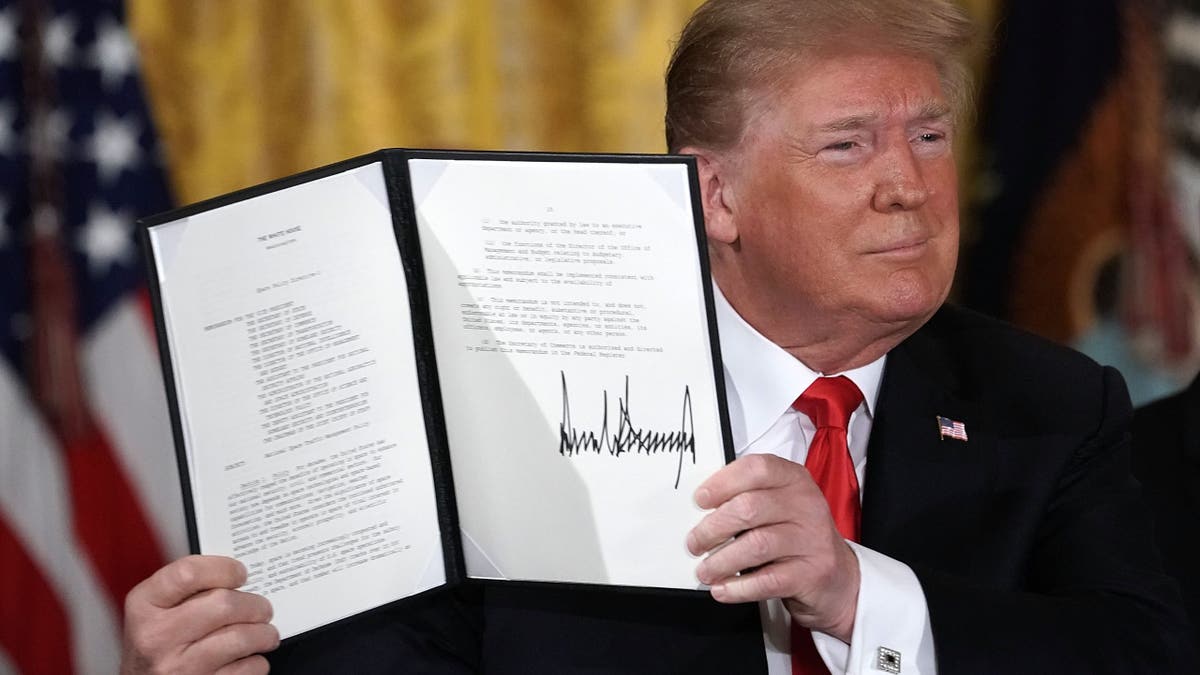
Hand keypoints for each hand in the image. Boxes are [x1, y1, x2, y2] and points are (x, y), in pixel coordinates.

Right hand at [121, 555, 278, 674]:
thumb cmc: (155, 646)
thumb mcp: (155, 611)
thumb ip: (187, 589)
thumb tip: (235, 575)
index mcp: (144, 606)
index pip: (189, 573)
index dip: (224, 568)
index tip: (239, 573)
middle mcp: (157, 636)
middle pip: (224, 604)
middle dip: (255, 604)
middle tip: (262, 608)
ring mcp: (178, 666)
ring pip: (241, 638)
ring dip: (264, 634)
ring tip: (265, 634)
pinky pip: (246, 669)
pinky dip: (257, 662)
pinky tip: (250, 658)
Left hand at [687, 454, 859, 641]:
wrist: (838, 579)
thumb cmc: (797, 538)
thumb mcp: (780, 507)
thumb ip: (748, 498)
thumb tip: (702, 509)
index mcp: (794, 480)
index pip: (756, 469)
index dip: (723, 483)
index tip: (701, 500)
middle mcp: (806, 505)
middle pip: (749, 508)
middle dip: (713, 528)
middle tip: (695, 543)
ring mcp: (812, 539)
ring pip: (756, 545)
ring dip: (721, 560)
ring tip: (705, 570)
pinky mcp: (812, 573)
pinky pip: (767, 580)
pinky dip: (738, 587)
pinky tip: (723, 588)